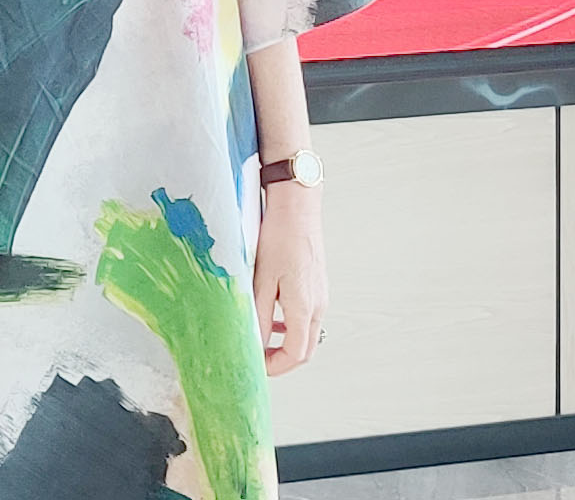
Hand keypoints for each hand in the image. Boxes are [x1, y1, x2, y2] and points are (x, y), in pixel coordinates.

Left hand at [253, 182, 327, 376]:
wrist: (298, 206)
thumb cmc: (279, 238)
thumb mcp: (261, 279)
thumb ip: (258, 315)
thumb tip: (254, 344)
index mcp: (304, 307)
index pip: (296, 354)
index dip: (275, 367)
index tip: (256, 368)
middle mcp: (318, 304)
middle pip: (305, 348)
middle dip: (282, 360)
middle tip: (258, 359)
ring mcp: (321, 295)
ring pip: (306, 333)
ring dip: (286, 342)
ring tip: (261, 337)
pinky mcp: (317, 284)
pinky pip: (306, 315)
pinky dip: (290, 324)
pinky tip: (273, 314)